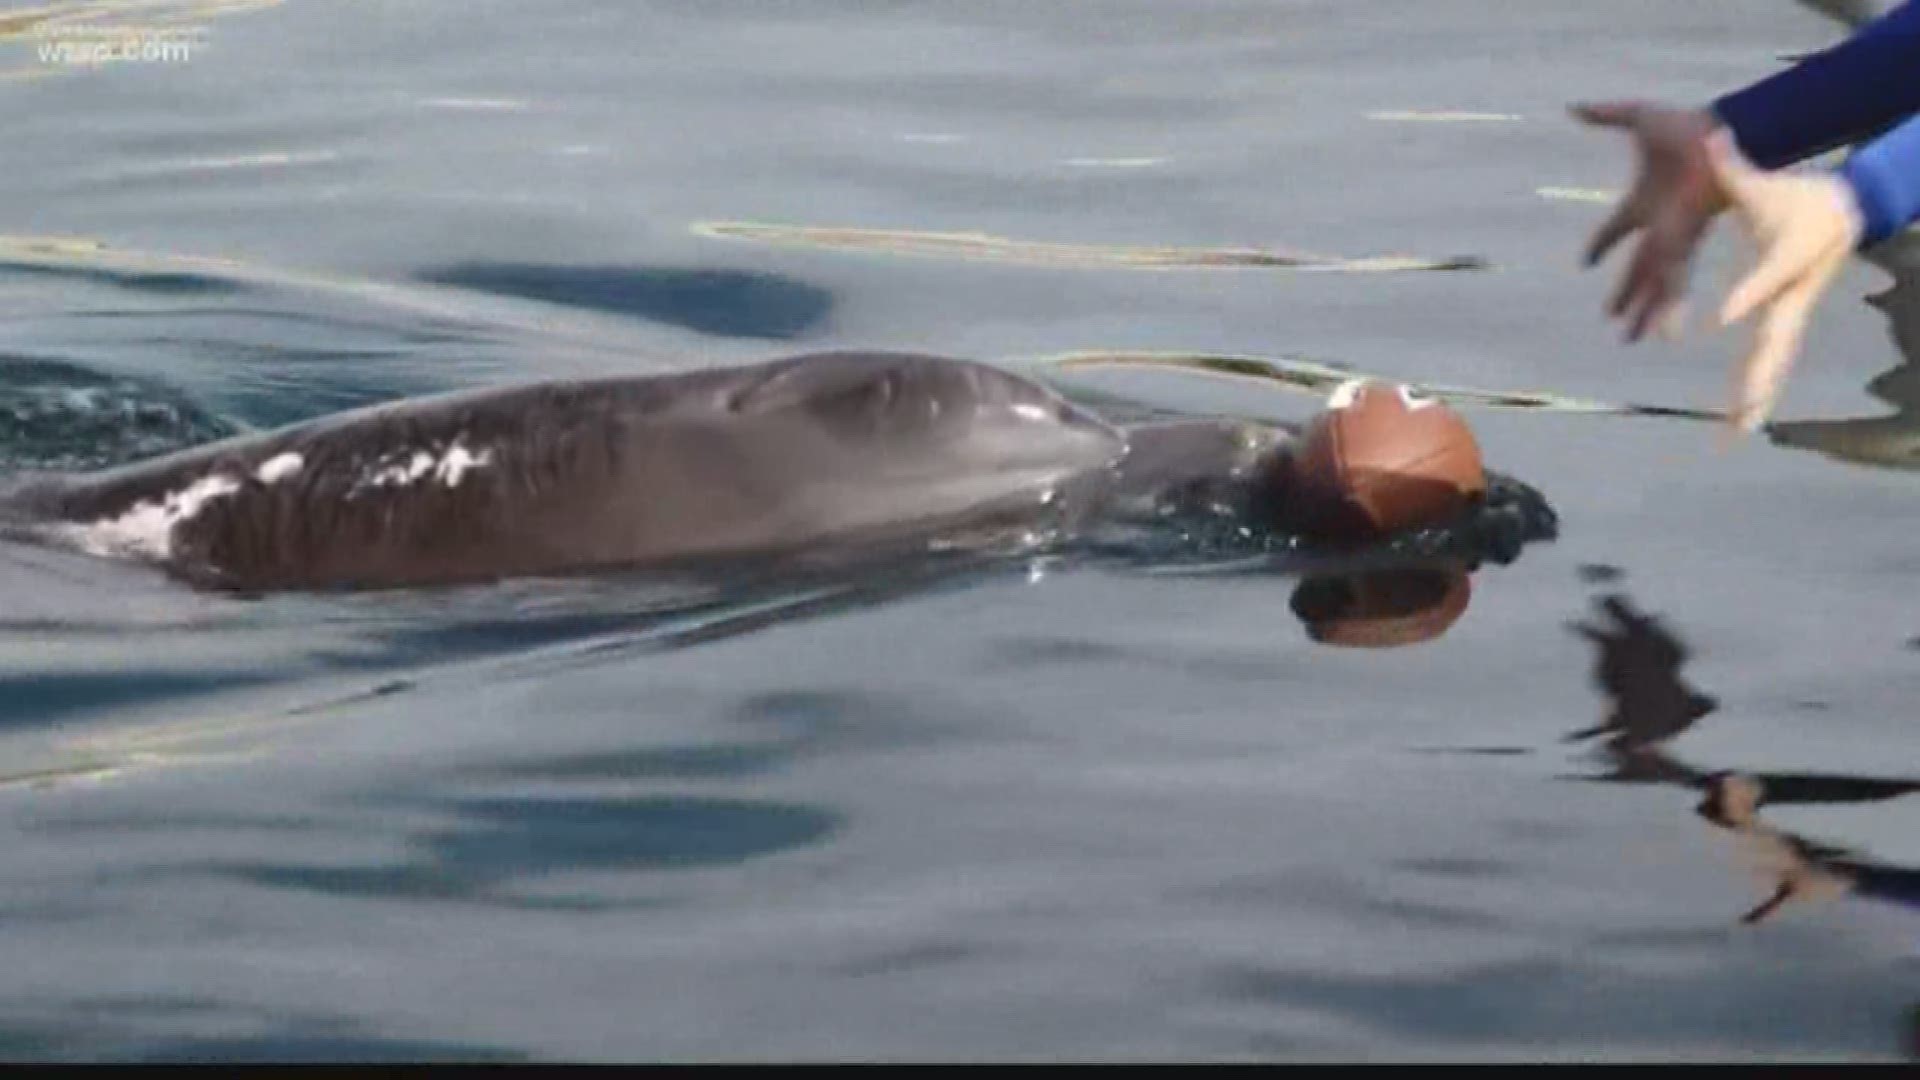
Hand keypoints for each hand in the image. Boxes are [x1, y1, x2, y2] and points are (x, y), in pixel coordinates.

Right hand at [1574, 102, 1727, 340]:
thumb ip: (1606, 114)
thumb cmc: (1683, 126)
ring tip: (1631, 338)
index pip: (1614, 229)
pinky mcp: (1684, 243)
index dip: (1600, 244)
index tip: (1586, 262)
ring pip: (1654, 283)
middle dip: (1624, 294)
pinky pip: (1674, 281)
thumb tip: (1572, 107)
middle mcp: (1658, 226)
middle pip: (1636, 268)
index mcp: (1642, 202)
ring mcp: (1671, 237)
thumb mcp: (1639, 117)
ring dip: (1643, 312)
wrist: (1719, 133)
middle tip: (1610, 319)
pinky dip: (1667, 306)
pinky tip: (1666, 331)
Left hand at [1706, 131, 1862, 431]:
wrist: (1848, 210)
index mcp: (1783, 261)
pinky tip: (1740, 422)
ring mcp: (1790, 313)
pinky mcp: (1787, 322)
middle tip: (1740, 410)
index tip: (1720, 318)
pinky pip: (1770, 362)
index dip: (1743, 296)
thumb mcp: (1764, 183)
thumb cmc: (1800, 197)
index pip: (1761, 281)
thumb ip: (1732, 166)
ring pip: (1773, 363)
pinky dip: (1756, 392)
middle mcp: (1789, 296)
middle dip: (1757, 375)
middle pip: (1774, 341)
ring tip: (1736, 434)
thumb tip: (1710, 136)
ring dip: (1755, 398)